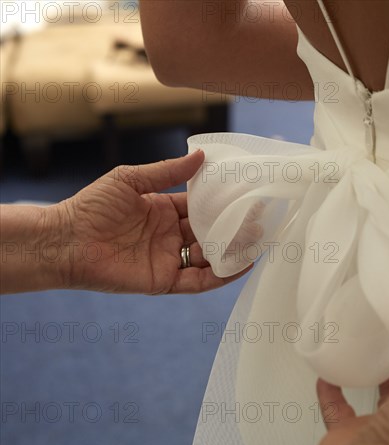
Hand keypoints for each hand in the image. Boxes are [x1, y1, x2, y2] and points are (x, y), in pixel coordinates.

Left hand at [54, 151, 249, 293]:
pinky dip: (220, 276)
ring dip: (232, 251)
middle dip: (234, 228)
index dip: (223, 203)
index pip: (201, 206)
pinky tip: (240, 266)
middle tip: (259, 220)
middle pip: (211, 232)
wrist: (65, 240)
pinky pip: (198, 281)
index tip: (245, 196)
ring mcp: (169, 258)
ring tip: (256, 241)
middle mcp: (170, 235)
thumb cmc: (92, 206)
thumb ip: (166, 170)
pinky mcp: (164, 281)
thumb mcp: (130, 179)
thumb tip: (200, 155)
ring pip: (209, 257)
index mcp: (164, 210)